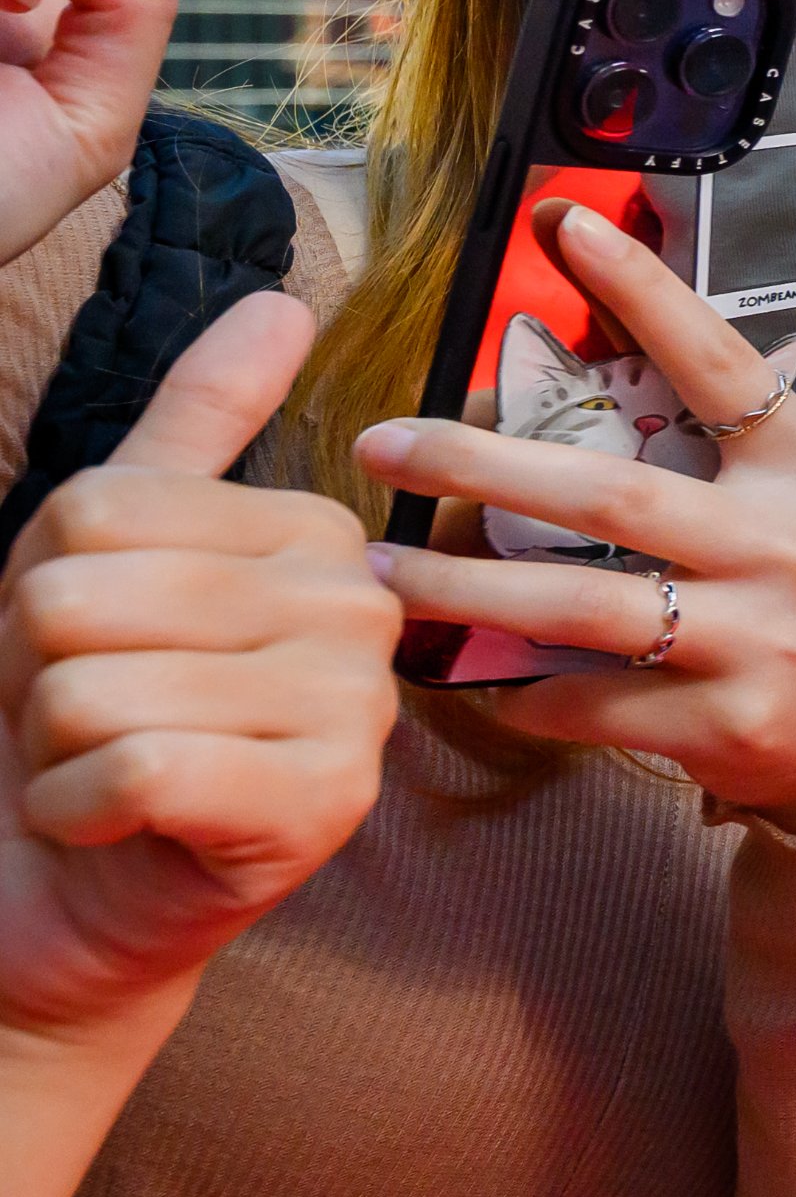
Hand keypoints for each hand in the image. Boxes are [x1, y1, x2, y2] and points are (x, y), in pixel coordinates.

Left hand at [0, 293, 398, 1039]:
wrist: (60, 895)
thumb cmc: (78, 718)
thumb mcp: (106, 555)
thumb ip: (196, 426)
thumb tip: (284, 301)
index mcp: (315, 537)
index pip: (99, 509)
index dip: (42, 587)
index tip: (103, 646)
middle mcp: (357, 613)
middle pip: (82, 596)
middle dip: (37, 676)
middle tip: (92, 722)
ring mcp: (355, 717)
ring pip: (100, 688)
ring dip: (55, 753)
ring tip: (106, 775)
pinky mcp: (323, 810)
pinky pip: (141, 767)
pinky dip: (78, 811)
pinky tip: (113, 826)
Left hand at [356, 202, 795, 820]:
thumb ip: (714, 449)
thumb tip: (578, 364)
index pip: (718, 362)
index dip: (646, 290)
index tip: (564, 224)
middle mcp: (788, 545)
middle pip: (610, 492)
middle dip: (480, 462)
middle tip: (382, 441)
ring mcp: (765, 638)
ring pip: (581, 605)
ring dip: (464, 587)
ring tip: (383, 568)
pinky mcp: (734, 724)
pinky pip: (592, 702)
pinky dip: (522, 692)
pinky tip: (471, 675)